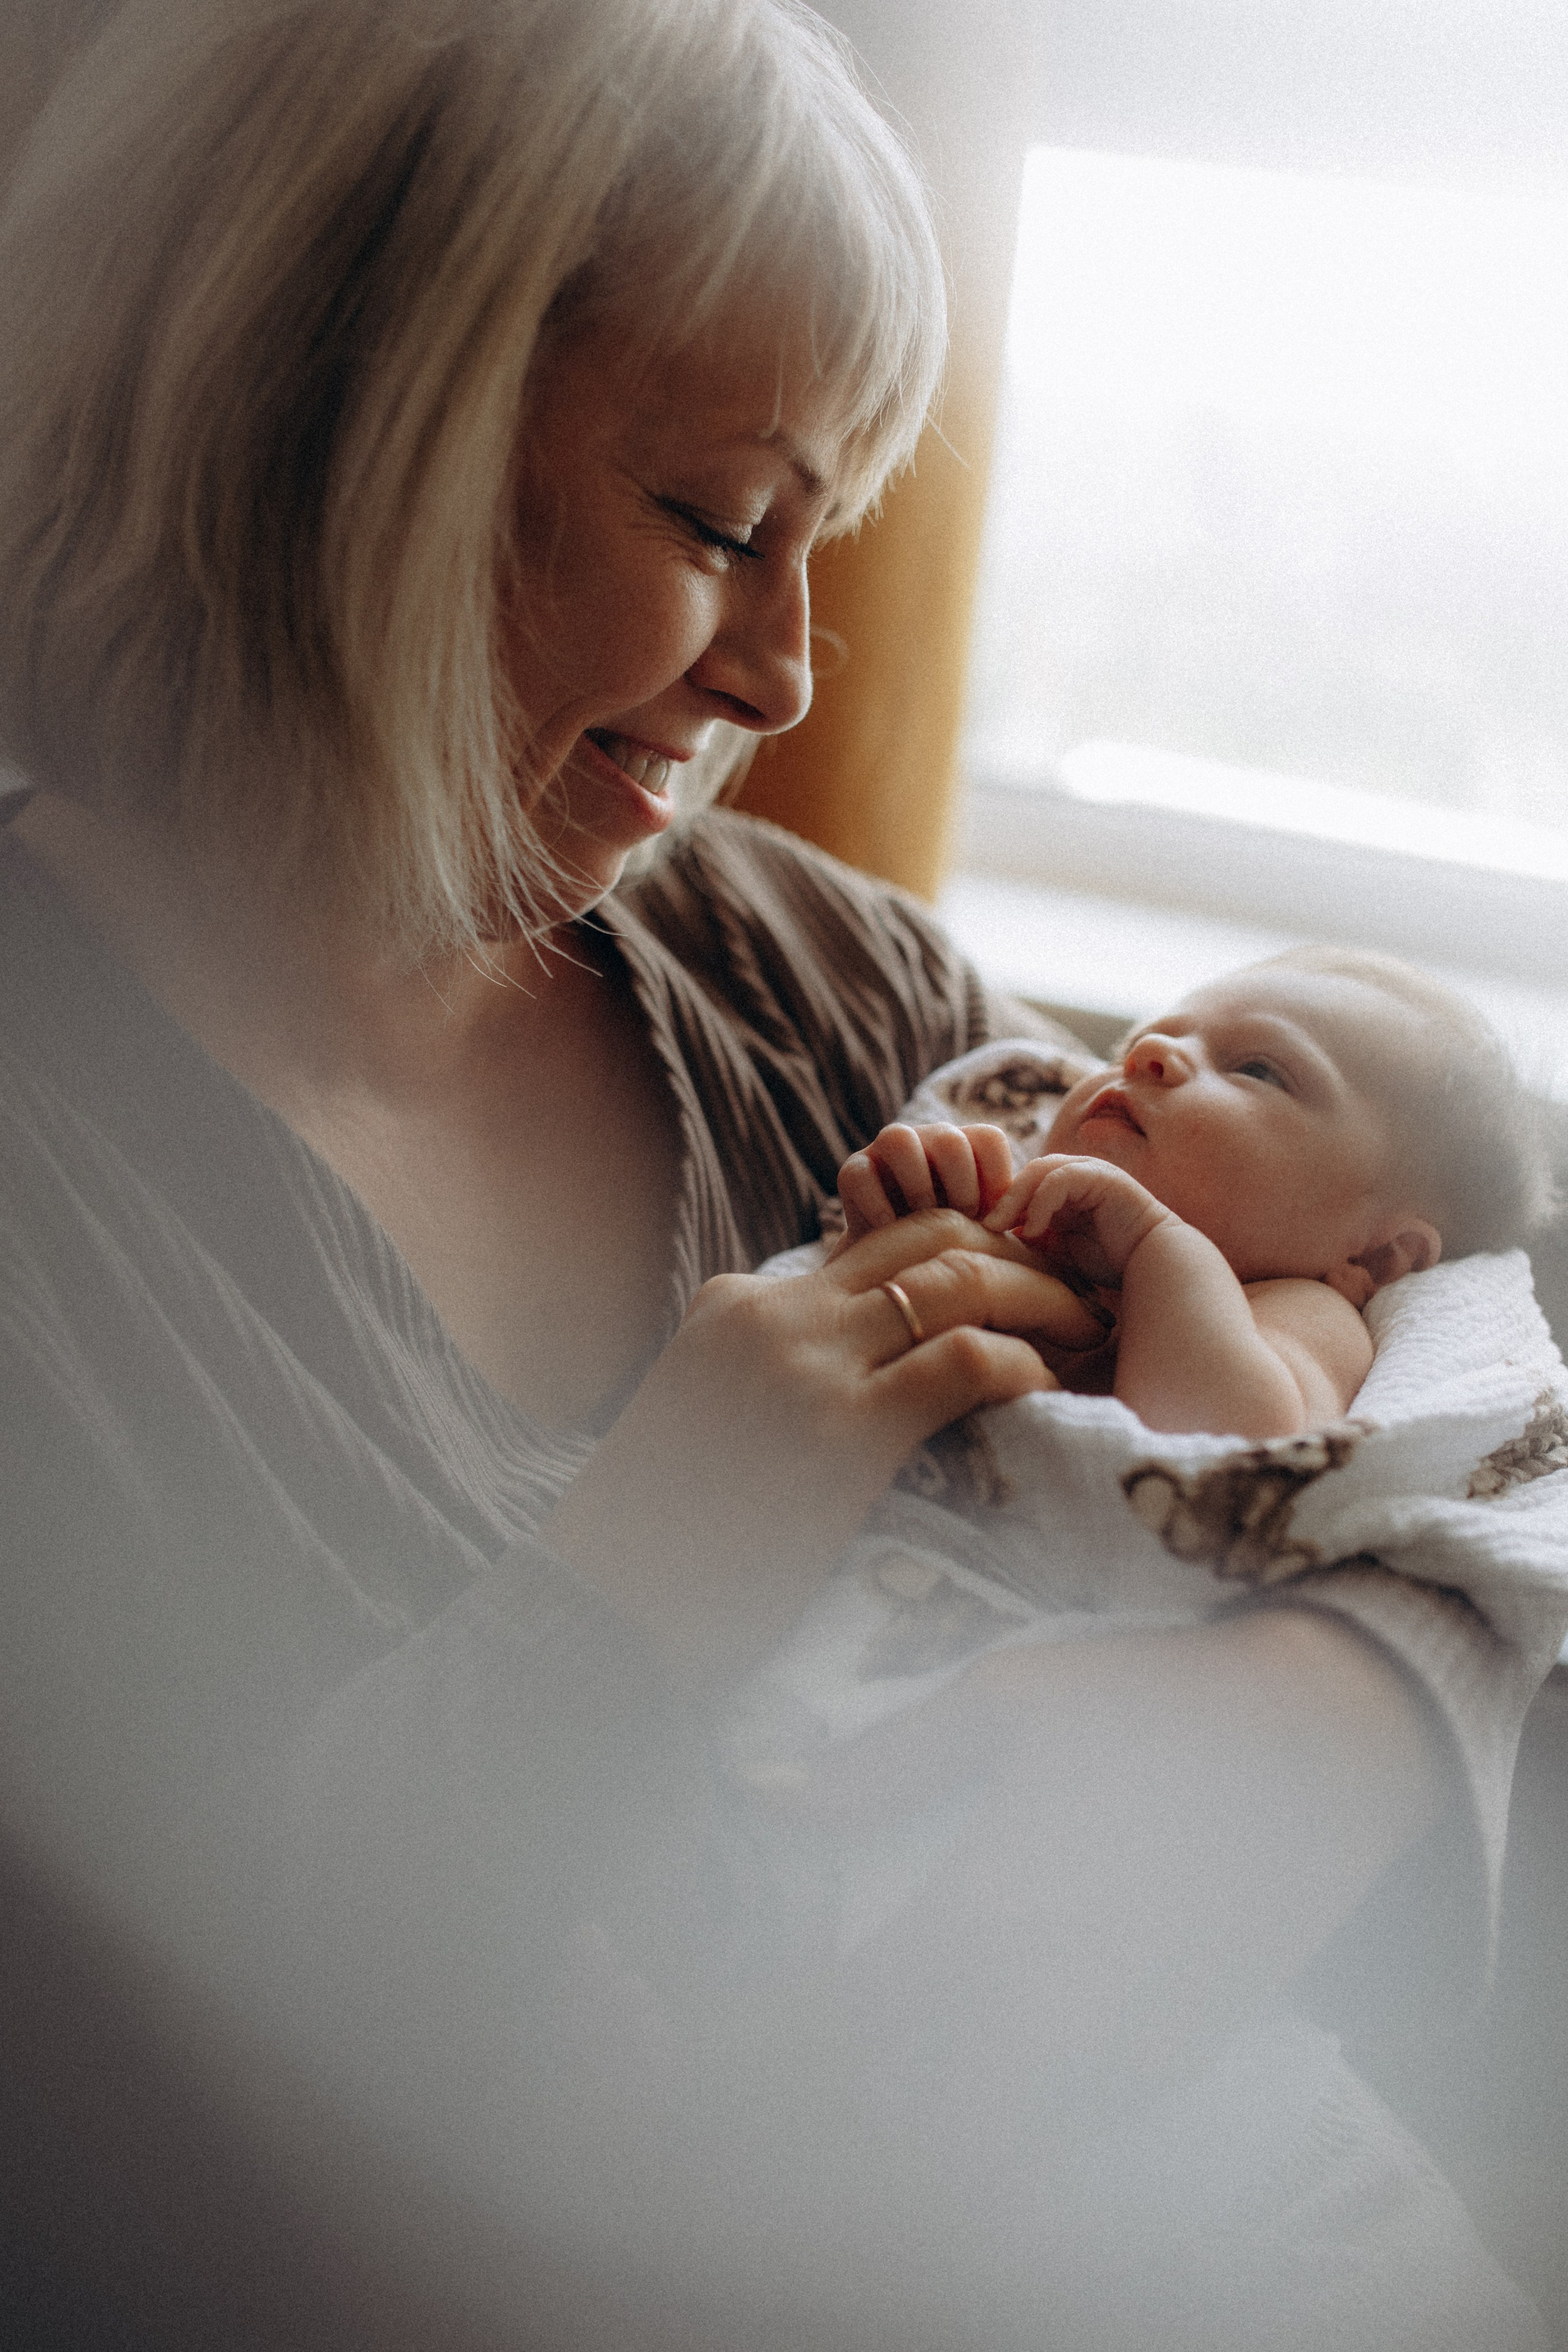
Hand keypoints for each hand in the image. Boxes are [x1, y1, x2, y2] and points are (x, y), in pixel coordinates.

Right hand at [542, 1210, 1104, 1683]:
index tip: (1022, 1283)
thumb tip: (863, 1377)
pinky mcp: (841, 1429)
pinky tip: (1047, 1388)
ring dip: (1043, 1302)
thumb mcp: (710, 1416)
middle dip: (1021, 1256)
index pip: (882, 1238)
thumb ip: (777, 1374)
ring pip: (962, 1280)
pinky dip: (1023, 1363)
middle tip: (1078, 1300)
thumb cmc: (660, 1537)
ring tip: (1090, 1337)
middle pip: (933, 1236)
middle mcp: (775, 1310)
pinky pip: (965, 1359)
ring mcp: (807, 1362)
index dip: (969, 1248)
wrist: (602, 1606)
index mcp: (740, 1300)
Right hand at [835, 1122, 1015, 1249]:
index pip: (989, 1139)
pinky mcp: (853, 1171)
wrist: (895, 1266)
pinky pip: (859, 1173)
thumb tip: (1034, 1218)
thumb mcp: (987, 1230)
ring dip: (917, 1185)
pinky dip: (877, 1205)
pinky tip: (891, 1233)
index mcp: (966, 1147)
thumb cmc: (953, 1246)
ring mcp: (886, 1151)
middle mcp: (927, 1140)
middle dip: (960, 1185)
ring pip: (899, 1139)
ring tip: (924, 1221)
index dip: (995, 1180)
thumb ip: (1010, 1217)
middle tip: (961, 1220)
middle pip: (949, 1138)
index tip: (992, 1218)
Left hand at [985, 1154, 1174, 1288]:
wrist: (1155, 1266)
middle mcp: (1076, 1174)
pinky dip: (1041, 1203)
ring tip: (1001, 1227)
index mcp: (1065, 1189)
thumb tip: (997, 1237)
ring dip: (1015, 1199)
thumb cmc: (1112, 1263)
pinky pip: (1061, 1179)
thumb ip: (1035, 1238)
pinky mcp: (1102, 1176)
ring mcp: (1090, 1171)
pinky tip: (1033, 1231)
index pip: (1021, 1184)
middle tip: (984, 1228)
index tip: (979, 1233)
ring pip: (1039, 1170)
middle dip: (1001, 1200)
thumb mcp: (1060, 1251)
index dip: (999, 1205)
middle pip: (1024, 1173)